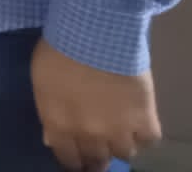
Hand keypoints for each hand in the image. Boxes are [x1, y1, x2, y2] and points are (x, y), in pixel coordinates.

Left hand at [31, 37, 160, 170]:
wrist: (94, 32)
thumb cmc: (59, 49)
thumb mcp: (41, 81)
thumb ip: (49, 112)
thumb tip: (53, 136)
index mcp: (59, 125)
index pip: (68, 159)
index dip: (74, 160)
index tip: (78, 158)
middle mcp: (90, 135)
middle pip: (97, 160)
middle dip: (97, 155)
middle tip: (100, 147)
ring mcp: (120, 130)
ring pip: (125, 153)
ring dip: (121, 143)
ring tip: (120, 129)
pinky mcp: (145, 119)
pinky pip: (149, 141)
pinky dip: (145, 135)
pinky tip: (139, 122)